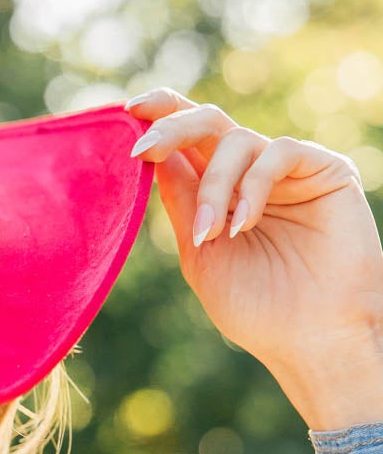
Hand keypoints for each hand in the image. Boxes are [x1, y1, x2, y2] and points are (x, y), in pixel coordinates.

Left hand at [127, 88, 382, 431]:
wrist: (312, 340)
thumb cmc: (257, 308)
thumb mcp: (200, 253)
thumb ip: (181, 202)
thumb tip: (151, 152)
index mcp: (218, 190)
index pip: (187, 138)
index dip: (160, 115)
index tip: (126, 113)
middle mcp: (251, 173)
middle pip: (207, 122)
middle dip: (170, 127)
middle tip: (142, 149)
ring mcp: (288, 170)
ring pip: (236, 141)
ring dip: (214, 185)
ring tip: (210, 233)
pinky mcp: (325, 169)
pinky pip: (278, 152)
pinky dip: (252, 186)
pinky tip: (242, 224)